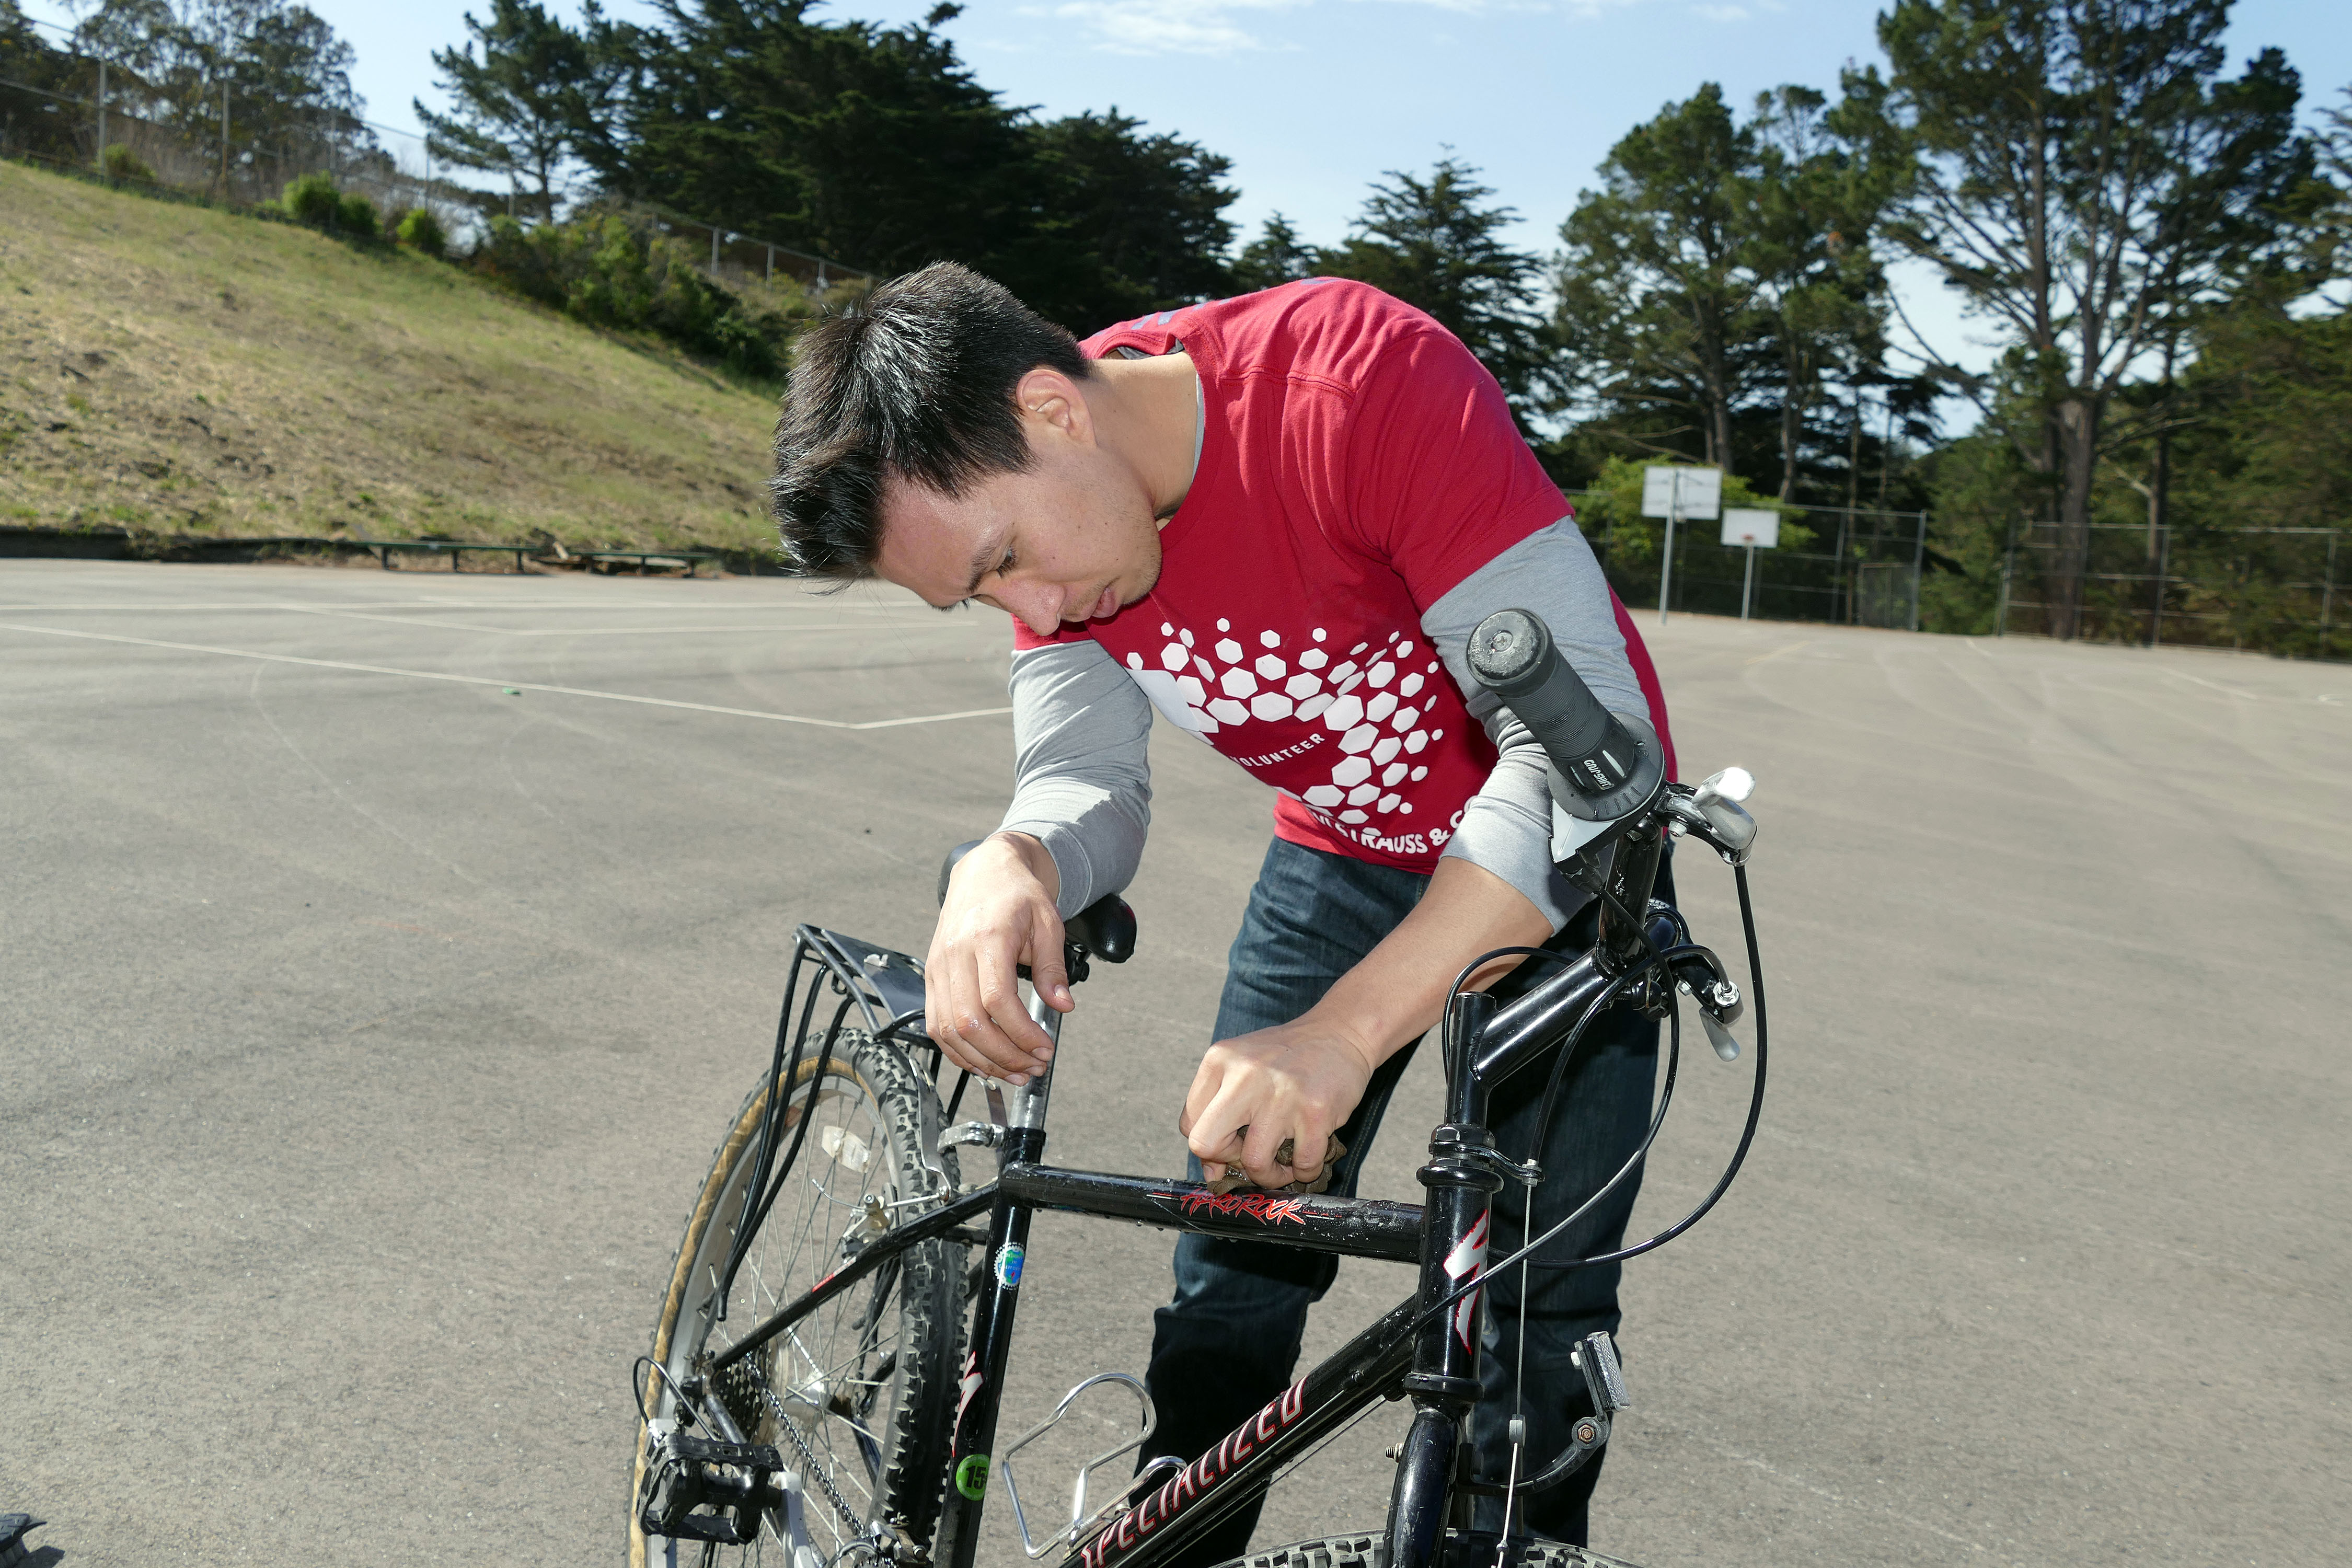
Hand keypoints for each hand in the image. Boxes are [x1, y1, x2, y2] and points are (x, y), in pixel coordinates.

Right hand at [925, 834, 1071, 1086]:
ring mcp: (938, 968)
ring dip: (983, 1060)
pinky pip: (936, 1024)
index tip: (1044, 1047)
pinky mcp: (932, 978)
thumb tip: (1063, 1006)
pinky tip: (985, 1061)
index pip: (997, 999)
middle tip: (1033, 1066)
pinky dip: (959, 1051)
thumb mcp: (1048, 923)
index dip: (1021, 1033)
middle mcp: (955, 955)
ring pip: (949, 1030)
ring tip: (1015, 1071)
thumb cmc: (1016, 895)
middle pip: (969, 1022)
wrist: (984, 873)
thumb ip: (1053, 967)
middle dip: (1004, 1055)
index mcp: (987, 937)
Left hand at [1178, 1016, 1378, 1189]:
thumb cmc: (1287, 1056)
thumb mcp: (1241, 1067)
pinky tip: (1307, 1158)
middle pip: (1205, 1144)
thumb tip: (1212, 1173)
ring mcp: (1281, 1094)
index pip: (1189, 1125)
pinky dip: (1305, 1172)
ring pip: (1254, 1162)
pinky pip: (1302, 1165)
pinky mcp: (1315, 1111)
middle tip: (1250, 1157)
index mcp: (1219, 1061)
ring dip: (1270, 1175)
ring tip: (1283, 1164)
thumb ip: (1218, 1110)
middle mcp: (1244, 1075)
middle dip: (1228, 1162)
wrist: (1340, 1033)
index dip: (1211, 1147)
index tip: (1231, 1148)